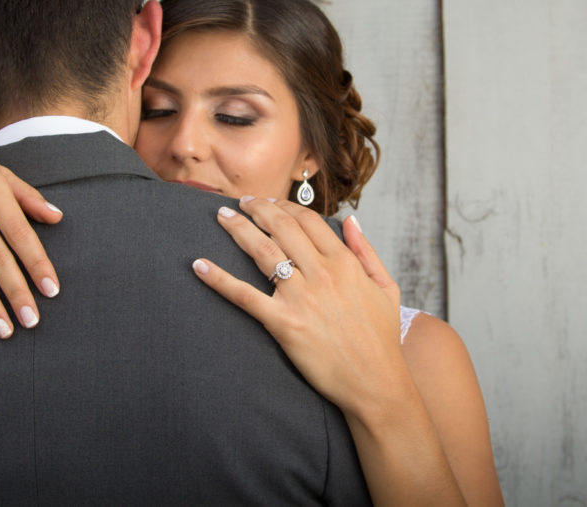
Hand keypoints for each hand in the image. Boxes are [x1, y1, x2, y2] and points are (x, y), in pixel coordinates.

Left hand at [192, 197, 406, 415]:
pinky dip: (219, 279)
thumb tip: (351, 220)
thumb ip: (367, 251)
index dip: (284, 207)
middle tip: (241, 203)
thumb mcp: (386, 287)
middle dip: (257, 209)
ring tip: (222, 217)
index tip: (270, 203)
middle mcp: (322, 273)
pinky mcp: (284, 323)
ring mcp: (301, 297)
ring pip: (263, 252)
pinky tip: (200, 266)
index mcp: (345, 263)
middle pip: (281, 228)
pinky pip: (245, 296)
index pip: (308, 221)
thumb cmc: (381, 338)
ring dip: (238, 230)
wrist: (376, 383)